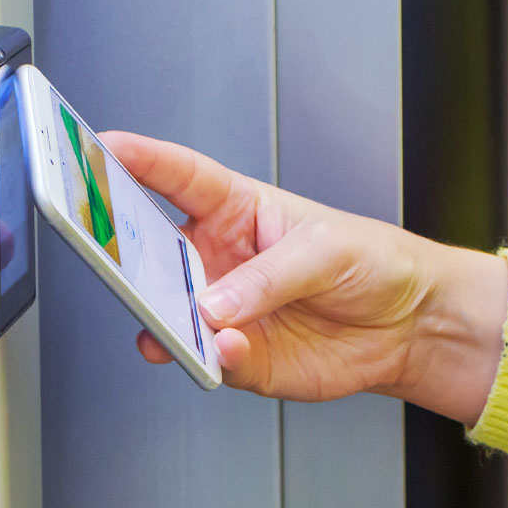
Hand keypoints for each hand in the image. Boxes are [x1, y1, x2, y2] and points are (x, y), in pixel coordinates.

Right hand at [103, 131, 507, 424]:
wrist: (409, 326)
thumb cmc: (373, 264)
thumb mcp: (326, 248)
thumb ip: (269, 275)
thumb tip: (215, 302)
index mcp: (236, 209)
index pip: (175, 177)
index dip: (136, 160)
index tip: (99, 148)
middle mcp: (219, 260)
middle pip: (154, 251)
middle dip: (124, 251)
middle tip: (106, 252)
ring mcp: (225, 311)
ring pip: (171, 313)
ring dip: (163, 317)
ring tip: (172, 320)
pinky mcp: (241, 357)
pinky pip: (208, 359)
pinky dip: (210, 357)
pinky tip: (225, 348)